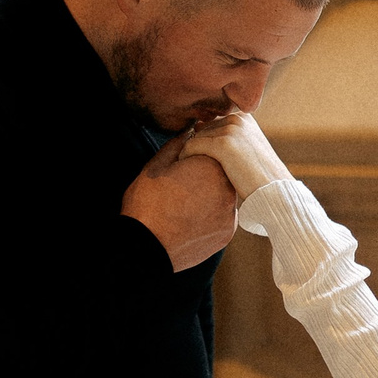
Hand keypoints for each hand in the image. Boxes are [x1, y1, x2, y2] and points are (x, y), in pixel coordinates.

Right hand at [121, 131, 237, 270]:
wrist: (146, 246)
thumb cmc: (147, 203)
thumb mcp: (156, 166)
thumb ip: (177, 145)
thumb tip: (190, 131)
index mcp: (211, 164)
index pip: (213, 151)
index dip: (196, 157)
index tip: (182, 167)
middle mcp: (228, 186)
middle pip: (223, 174)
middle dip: (207, 176)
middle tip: (182, 187)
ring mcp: (230, 211)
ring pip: (224, 196)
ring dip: (211, 196)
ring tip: (185, 205)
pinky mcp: (228, 232)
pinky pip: (223, 217)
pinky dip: (211, 217)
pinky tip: (191, 220)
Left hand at [182, 113, 292, 201]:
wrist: (273, 191)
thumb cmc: (259, 176)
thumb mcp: (247, 149)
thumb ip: (229, 137)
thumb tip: (198, 126)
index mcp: (245, 118)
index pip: (212, 123)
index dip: (204, 140)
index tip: (199, 156)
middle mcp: (239, 119)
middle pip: (203, 128)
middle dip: (196, 145)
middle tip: (191, 162)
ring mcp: (232, 129)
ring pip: (196, 136)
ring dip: (190, 152)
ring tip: (188, 166)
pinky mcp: (224, 143)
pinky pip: (192, 145)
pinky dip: (185, 156)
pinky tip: (185, 166)